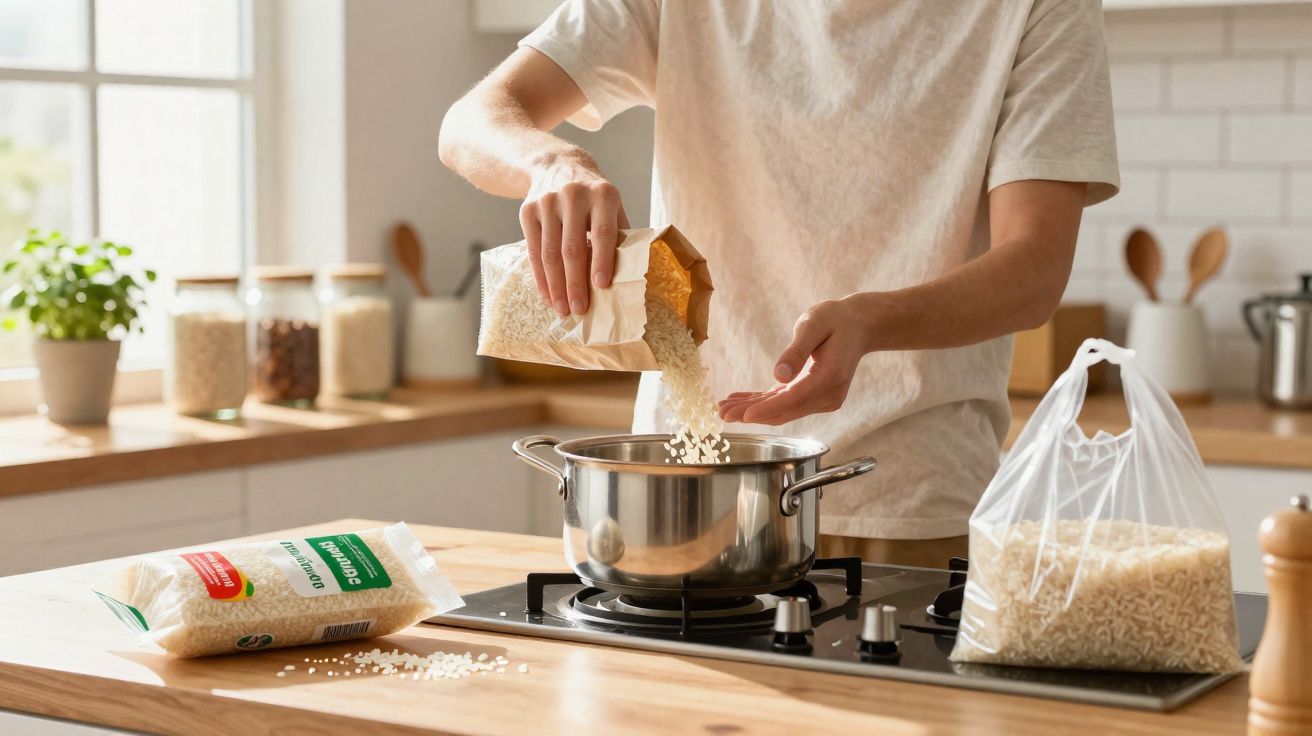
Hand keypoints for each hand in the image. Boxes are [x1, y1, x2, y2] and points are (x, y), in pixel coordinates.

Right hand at [519, 154, 628, 315]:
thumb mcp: (612, 206)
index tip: (602, 286)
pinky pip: (533, 250)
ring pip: (550, 253)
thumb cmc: (593, 198)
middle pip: (572, 247)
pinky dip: (540, 277)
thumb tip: (628, 278)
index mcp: (603, 194)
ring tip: (563, 309)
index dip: (602, 261)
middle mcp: (574, 194)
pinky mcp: (528, 210)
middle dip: (575, 283)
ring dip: (556, 286)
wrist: (557, 166)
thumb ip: (619, 235)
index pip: (602, 232)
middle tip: (579, 309)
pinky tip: (548, 295)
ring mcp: (547, 202)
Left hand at [718, 295, 875, 425]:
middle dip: (752, 414)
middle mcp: (828, 395)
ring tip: (725, 409)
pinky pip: (786, 403)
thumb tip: (778, 375)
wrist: (860, 326)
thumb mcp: (814, 325)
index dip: (766, 408)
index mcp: (830, 377)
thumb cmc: (837, 320)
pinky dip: (763, 403)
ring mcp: (823, 399)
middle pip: (785, 410)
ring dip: (754, 410)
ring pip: (783, 410)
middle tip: (723, 414)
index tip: (744, 415)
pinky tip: (742, 402)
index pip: (794, 399)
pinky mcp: (815, 396)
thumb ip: (797, 350)